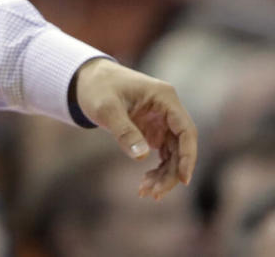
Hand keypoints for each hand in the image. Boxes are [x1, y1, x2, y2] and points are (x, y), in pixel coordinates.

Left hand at [72, 58, 197, 199]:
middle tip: (153, 193)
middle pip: (181, 146)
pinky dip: (156, 169)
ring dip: (163, 174)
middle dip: (171, 172)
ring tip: (145, 192)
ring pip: (173, 154)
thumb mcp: (106, 108)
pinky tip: (144, 183)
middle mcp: (168, 110)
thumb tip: (141, 156)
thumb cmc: (97, 88)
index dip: (188, 156)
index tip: (183, 179)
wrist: (86, 79)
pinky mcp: (153, 130)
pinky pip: (163, 154)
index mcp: (165, 97)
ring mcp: (162, 121)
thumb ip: (123, 130)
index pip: (186, 130)